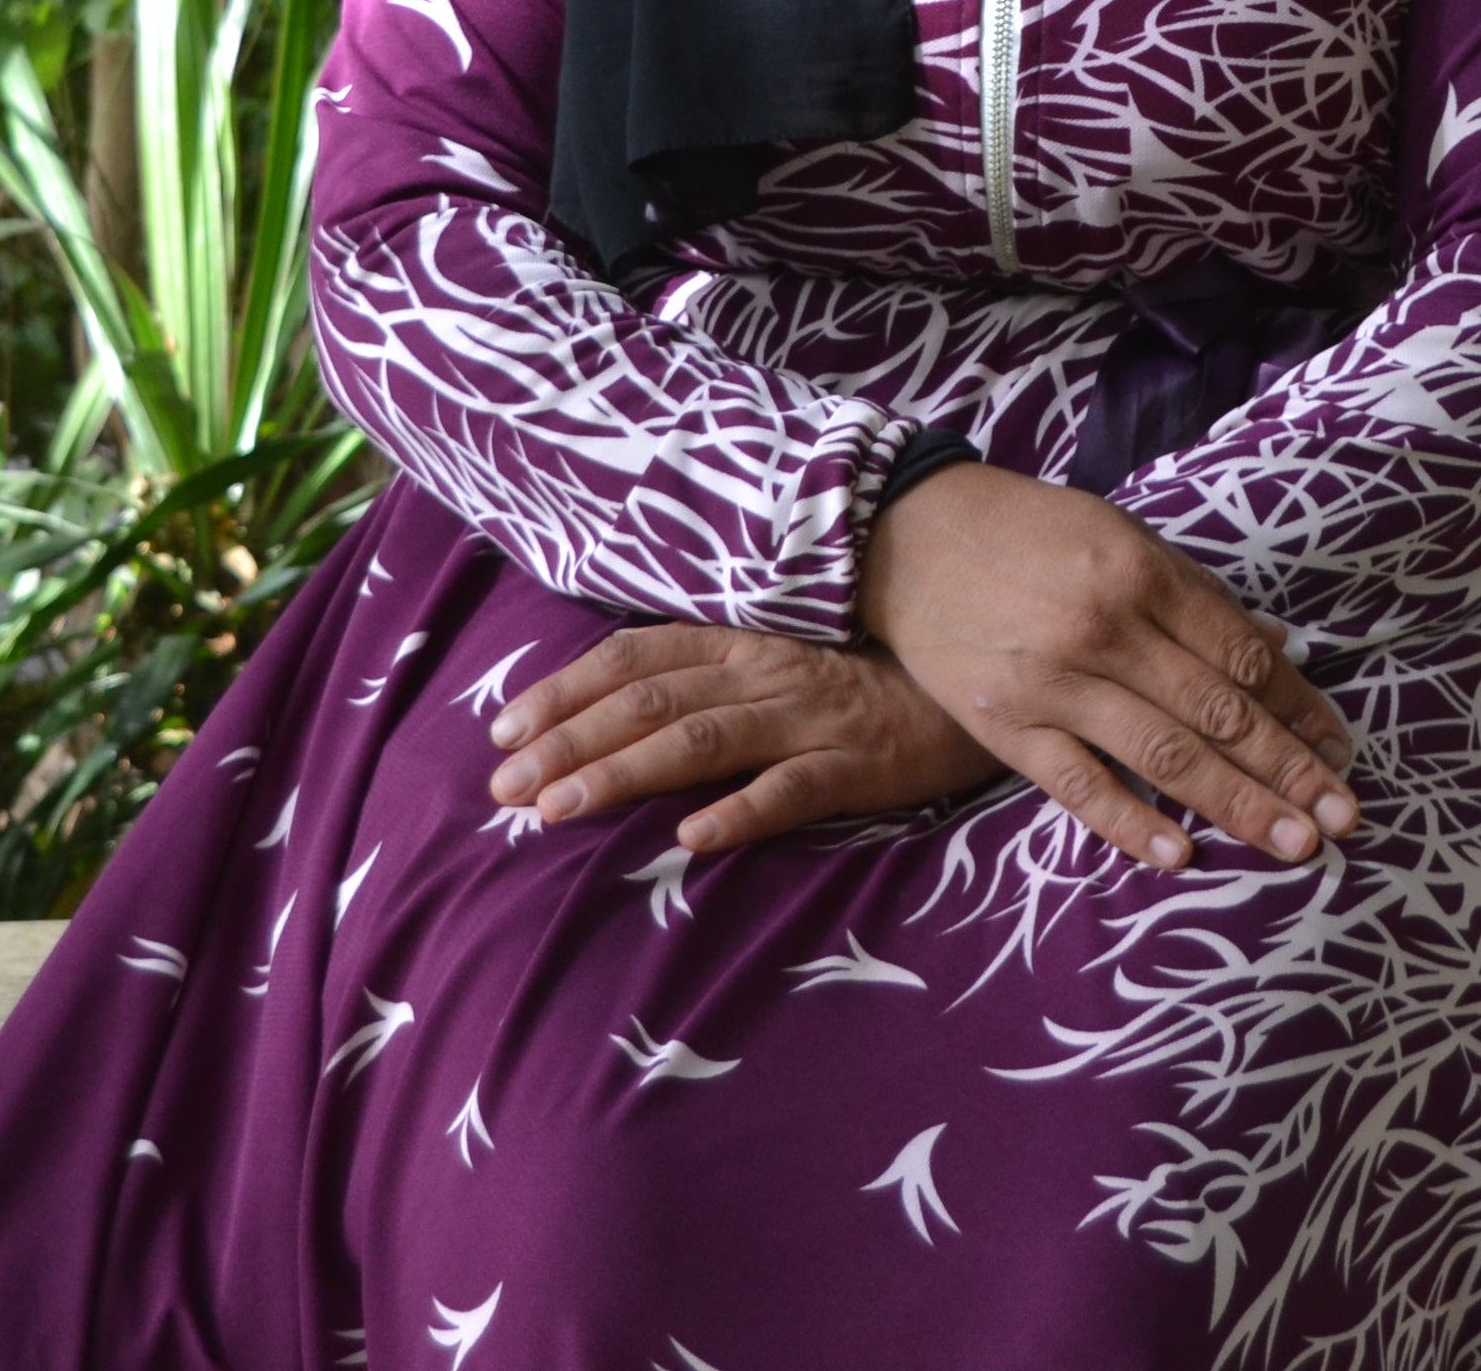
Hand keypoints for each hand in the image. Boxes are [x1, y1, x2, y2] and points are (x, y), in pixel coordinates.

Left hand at [485, 626, 1002, 855]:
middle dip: (567, 743)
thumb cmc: (869, 680)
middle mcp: (765, 673)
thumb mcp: (781, 663)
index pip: (634, 657)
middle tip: (502, 789)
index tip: (501, 731)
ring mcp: (811, 719)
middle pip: (649, 702)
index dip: (564, 690)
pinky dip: (742, 811)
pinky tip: (694, 838)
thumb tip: (610, 714)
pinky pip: (794, 789)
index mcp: (741, 643)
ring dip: (623, 773)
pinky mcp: (860, 766)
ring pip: (701, 741)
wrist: (979, 687)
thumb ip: (709, 680)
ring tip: (557, 810)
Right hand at [855, 463, 1359, 872]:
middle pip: (1217, 713)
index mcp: (1142, 574)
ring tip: (1296, 845)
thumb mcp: (1120, 536)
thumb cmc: (1028, 533)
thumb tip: (1279, 648)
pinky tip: (1182, 855)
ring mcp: (1054, 684)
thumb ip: (1197, 598)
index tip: (1340, 749)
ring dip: (1238, 804)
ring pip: (1163, 756)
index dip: (1298, 707)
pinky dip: (1130, 823)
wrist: (907, 537)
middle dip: (1289, 769)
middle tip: (1344, 817)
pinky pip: (1077, 785)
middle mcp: (1105, 630)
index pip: (1241, 656)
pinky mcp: (1004, 726)